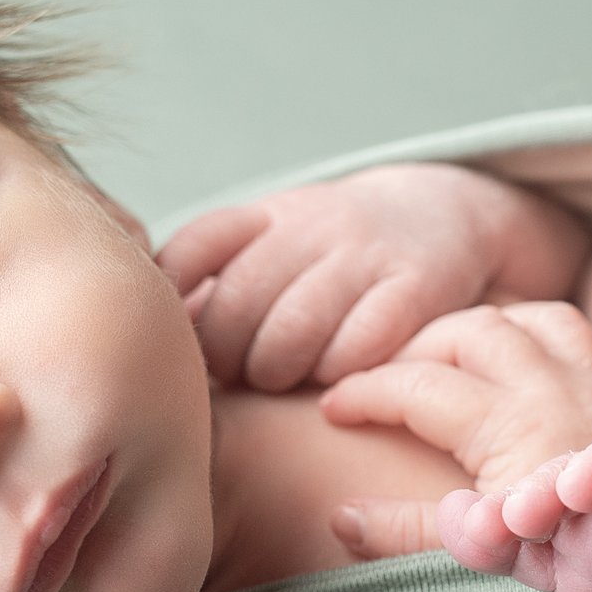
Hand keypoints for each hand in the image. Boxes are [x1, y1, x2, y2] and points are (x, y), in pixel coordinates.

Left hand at [157, 164, 587, 391]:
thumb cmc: (332, 254)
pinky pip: (353, 353)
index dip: (180, 313)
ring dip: (277, 374)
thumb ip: (205, 280)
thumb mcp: (267, 241)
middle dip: (226, 359)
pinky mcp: (413, 288)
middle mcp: (310, 225)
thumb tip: (148, 339)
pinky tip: (336, 378)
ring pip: (288, 338)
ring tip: (284, 379)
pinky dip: (335, 378)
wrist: (443, 212)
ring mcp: (363, 254)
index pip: (190, 254)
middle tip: (239, 376)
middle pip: (233, 309)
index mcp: (263, 215)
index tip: (192, 342)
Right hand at [317, 301, 591, 558]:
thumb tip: (341, 517)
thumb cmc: (566, 555)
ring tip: (463, 355)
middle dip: (422, 346)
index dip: (364, 393)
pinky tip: (552, 367)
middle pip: (473, 329)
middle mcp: (553, 386)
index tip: (334, 407)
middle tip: (393, 376)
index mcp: (504, 421)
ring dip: (495, 329)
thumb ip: (406, 530)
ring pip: (540, 318)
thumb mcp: (481, 550)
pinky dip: (573, 346)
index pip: (415, 387)